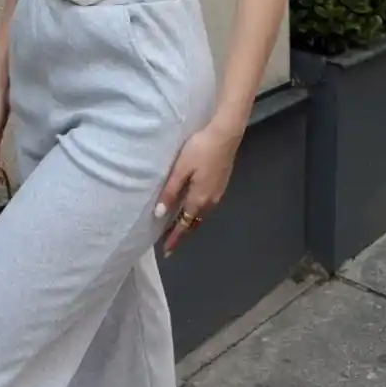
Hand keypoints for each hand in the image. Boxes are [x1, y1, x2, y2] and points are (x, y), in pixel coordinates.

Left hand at [155, 118, 242, 255]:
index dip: (175, 238)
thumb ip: (170, 192)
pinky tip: (191, 206)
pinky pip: (206, 205)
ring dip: (190, 222)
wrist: (226, 134)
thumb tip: (160, 214)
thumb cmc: (200, 149)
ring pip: (201, 214)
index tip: (167, 251)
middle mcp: (210, 201)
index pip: (184, 224)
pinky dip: (196, 211)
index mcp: (199, 199)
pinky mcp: (221, 184)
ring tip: (178, 225)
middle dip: (182, 232)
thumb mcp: (181, 169)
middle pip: (194, 222)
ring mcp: (218, 193)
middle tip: (169, 241)